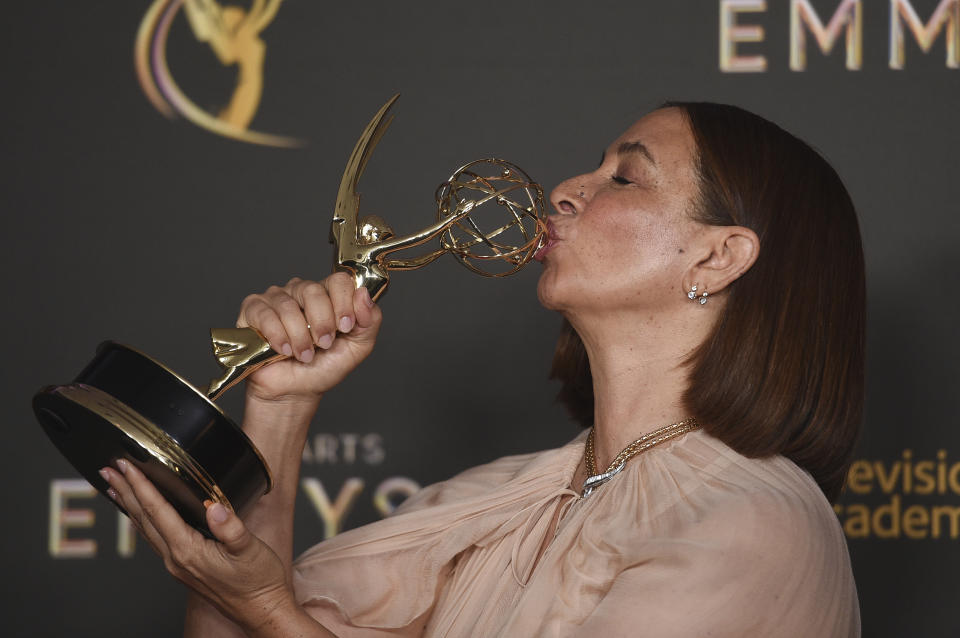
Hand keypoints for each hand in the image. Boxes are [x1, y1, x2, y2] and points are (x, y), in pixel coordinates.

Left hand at [99, 460, 293, 632]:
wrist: (263, 611)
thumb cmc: (259, 582)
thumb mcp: (250, 550)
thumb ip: (231, 528)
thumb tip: (215, 506)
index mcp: (188, 551)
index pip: (157, 511)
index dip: (140, 485)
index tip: (126, 466)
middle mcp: (176, 559)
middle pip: (143, 519)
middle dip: (125, 492)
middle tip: (107, 470)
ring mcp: (178, 565)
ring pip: (146, 529)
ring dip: (130, 506)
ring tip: (116, 489)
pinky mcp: (184, 568)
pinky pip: (156, 539)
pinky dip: (144, 521)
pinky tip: (143, 517)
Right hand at [237, 273, 382, 402]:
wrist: (295, 391)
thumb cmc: (323, 367)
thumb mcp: (357, 347)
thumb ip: (369, 321)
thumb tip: (364, 295)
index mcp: (328, 295)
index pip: (339, 280)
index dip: (344, 303)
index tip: (345, 327)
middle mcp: (301, 292)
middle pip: (313, 290)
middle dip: (321, 323)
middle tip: (323, 344)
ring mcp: (276, 299)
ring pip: (288, 305)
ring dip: (300, 336)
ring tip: (303, 355)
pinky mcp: (253, 310)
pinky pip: (265, 314)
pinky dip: (278, 336)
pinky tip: (284, 350)